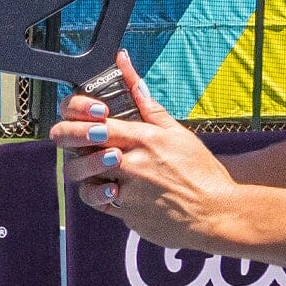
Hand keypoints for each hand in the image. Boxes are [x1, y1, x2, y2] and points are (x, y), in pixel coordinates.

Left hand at [49, 56, 240, 245]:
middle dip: (70, 142)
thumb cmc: (200, 172)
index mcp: (144, 140)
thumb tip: (128, 71)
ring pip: (84, 181)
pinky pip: (100, 203)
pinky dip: (102, 196)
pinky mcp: (125, 215)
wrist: (216, 214)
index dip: (80, 119)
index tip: (81, 118)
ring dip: (86, 173)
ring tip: (100, 168)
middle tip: (69, 138)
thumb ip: (148, 106)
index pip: (97, 124)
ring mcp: (125, 192)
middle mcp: (130, 165)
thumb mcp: (178, 134)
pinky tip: (115, 190)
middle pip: (82, 152)